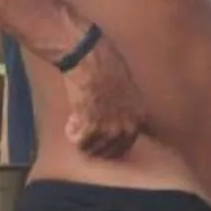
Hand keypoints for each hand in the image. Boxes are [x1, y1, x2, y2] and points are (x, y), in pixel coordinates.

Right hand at [62, 34, 144, 158]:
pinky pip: (79, 141)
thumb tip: (116, 120)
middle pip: (110, 151)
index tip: (99, 139)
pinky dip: (72, 133)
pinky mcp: (92, 126)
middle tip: (83, 133)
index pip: (127, 144)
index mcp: (140, 117)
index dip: (109, 143)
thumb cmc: (106, 68)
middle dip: (94, 144)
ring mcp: (111, 128)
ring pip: (93, 148)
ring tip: (75, 123)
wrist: (91, 60)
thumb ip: (125, 109)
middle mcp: (129, 127)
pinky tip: (71, 121)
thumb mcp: (127, 91)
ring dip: (82, 138)